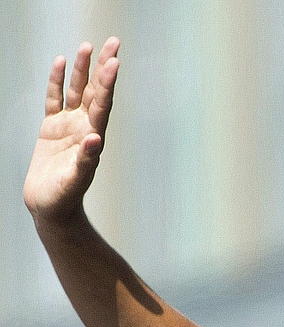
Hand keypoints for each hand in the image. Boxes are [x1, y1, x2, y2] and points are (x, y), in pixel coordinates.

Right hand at [23, 38, 120, 224]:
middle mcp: (84, 127)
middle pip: (96, 91)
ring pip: (77, 91)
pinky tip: (59, 64)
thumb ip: (85, 160)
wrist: (50, 208)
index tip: (115, 62)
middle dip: (103, 67)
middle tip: (113, 42)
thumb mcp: (75, 180)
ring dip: (81, 70)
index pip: (102, 104)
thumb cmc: (64, 198)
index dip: (108, 83)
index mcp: (93, 137)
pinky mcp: (51, 129)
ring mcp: (68, 126)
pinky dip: (58, 82)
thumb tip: (95, 140)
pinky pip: (55, 100)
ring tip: (86, 47)